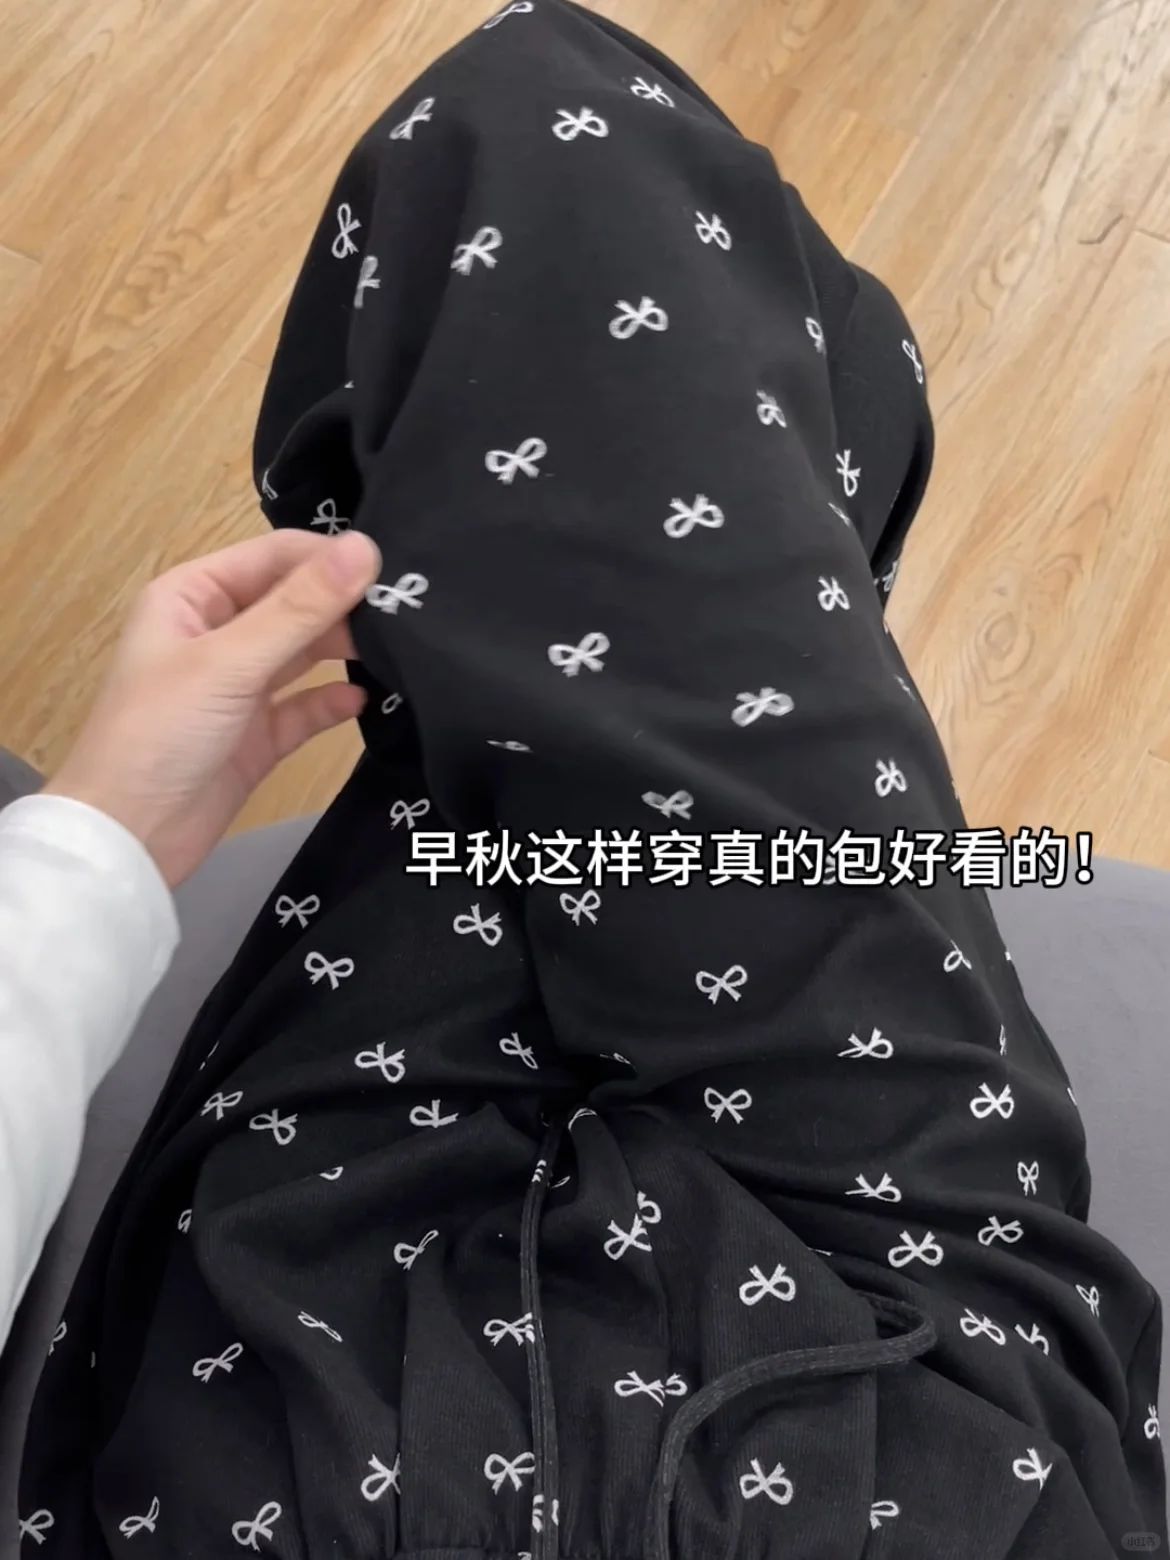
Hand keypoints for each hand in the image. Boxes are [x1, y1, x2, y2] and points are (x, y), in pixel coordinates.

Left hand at [43, 528, 381, 888]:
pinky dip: (333, 702)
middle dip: (345, 605)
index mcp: (193, 596)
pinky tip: (364, 700)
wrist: (129, 838)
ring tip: (400, 651)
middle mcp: (217, 633)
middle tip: (407, 614)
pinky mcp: (258, 735)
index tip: (392, 571)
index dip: (329, 558)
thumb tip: (366, 547)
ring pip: (304, 653)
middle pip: (294, 602)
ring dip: (345, 650)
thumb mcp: (230, 661)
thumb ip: (301, 607)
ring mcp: (238, 686)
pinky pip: (306, 707)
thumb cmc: (161, 733)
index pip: (275, 556)